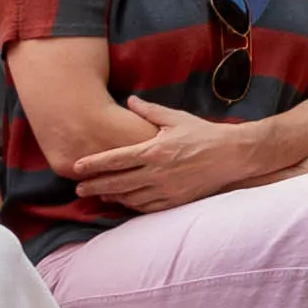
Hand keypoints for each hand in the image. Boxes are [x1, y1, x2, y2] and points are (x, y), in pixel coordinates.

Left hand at [70, 112, 269, 213]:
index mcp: (154, 151)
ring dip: (111, 196)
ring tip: (97, 194)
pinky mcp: (174, 201)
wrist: (232, 156)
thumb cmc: (204, 134)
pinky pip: (146, 208)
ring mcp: (165, 190)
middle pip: (117, 183)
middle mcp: (156, 173)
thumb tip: (129, 100)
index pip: (116, 159)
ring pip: (129, 198)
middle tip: (78, 189)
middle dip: (94, 186)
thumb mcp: (177, 118)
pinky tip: (123, 202)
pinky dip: (131, 206)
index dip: (94, 164)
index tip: (76, 167)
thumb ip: (150, 111)